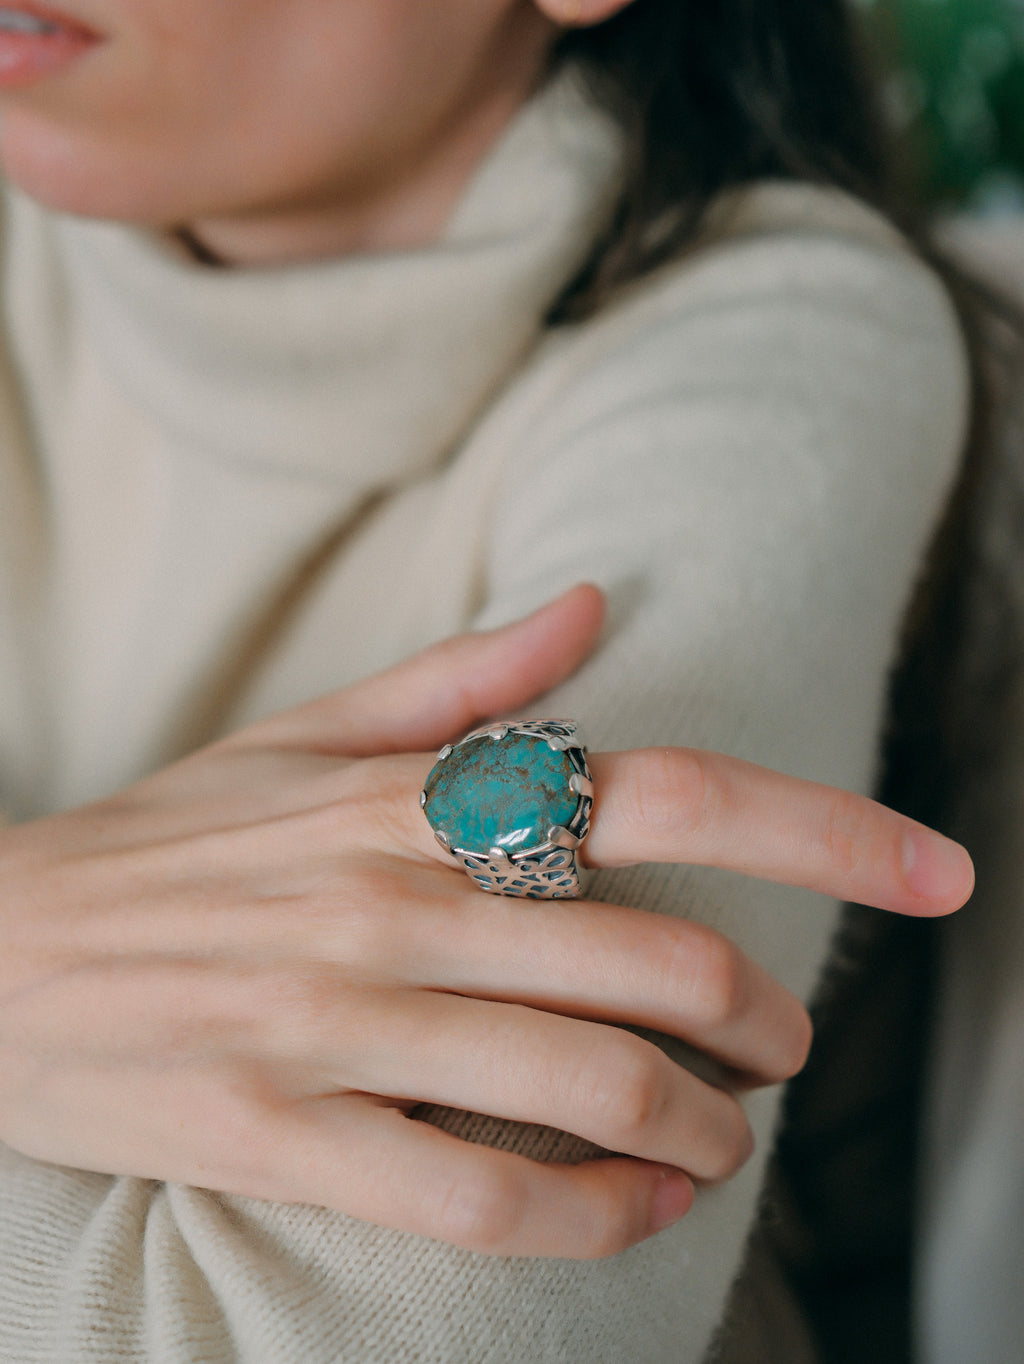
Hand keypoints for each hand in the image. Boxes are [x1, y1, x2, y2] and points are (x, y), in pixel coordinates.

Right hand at [0, 587, 971, 1258]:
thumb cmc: (159, 846)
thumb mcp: (293, 736)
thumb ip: (457, 685)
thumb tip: (591, 606)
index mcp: (410, 795)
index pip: (664, 785)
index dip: (826, 826)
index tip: (938, 870)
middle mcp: (392, 895)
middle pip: (664, 951)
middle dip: (766, 1015)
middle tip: (784, 1043)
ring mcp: (336, 1018)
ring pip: (595, 1079)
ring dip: (701, 1124)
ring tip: (721, 1137)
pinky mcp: (278, 1131)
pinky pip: (485, 1195)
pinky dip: (597, 1216)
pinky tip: (635, 1211)